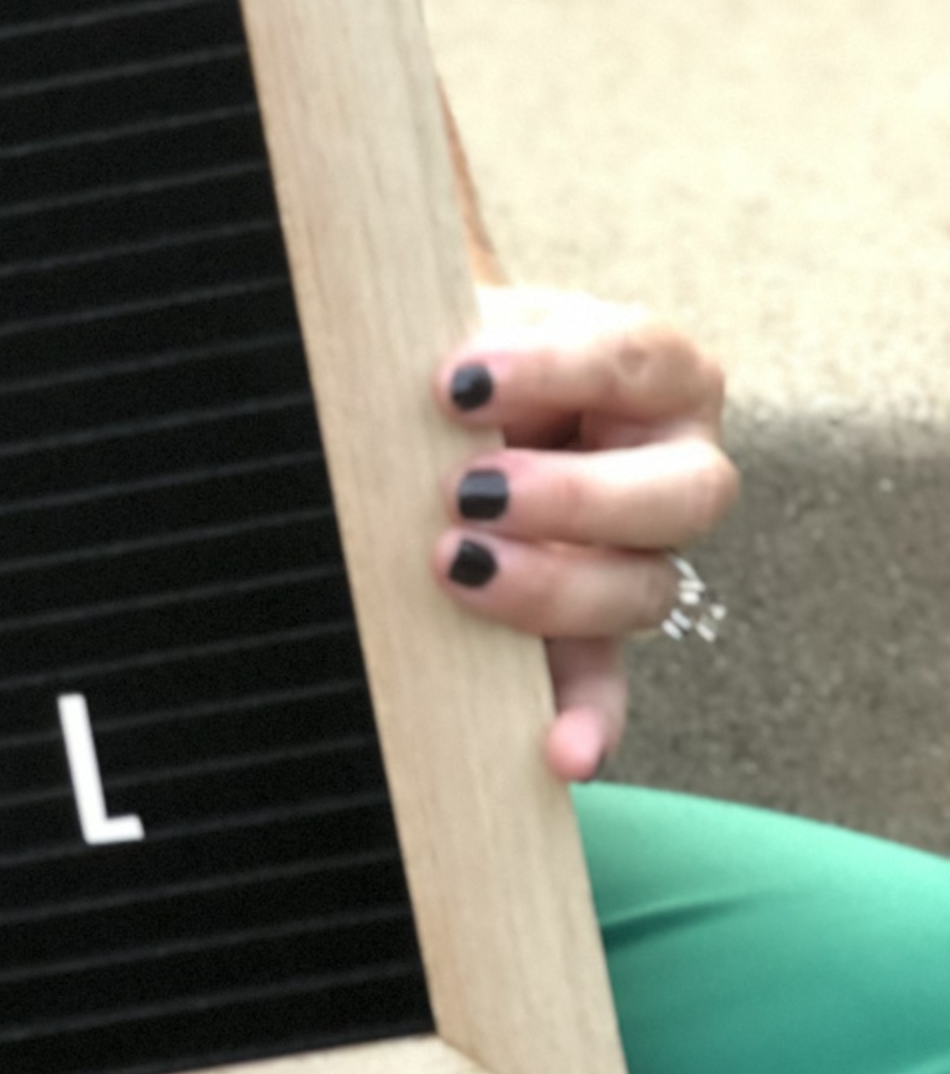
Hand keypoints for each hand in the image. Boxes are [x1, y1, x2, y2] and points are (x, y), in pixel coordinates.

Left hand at [433, 289, 738, 783]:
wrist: (422, 409)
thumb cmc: (450, 352)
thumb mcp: (456, 321)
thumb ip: (445, 337)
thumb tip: (390, 372)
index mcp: (648, 368)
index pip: (635, 357)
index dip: (556, 368)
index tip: (455, 384)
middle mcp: (670, 462)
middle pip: (683, 493)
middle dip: (576, 497)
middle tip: (468, 493)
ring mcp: (639, 554)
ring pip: (644, 589)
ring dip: (554, 587)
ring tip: (456, 570)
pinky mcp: (590, 633)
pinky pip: (607, 685)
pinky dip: (587, 719)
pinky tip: (562, 751)